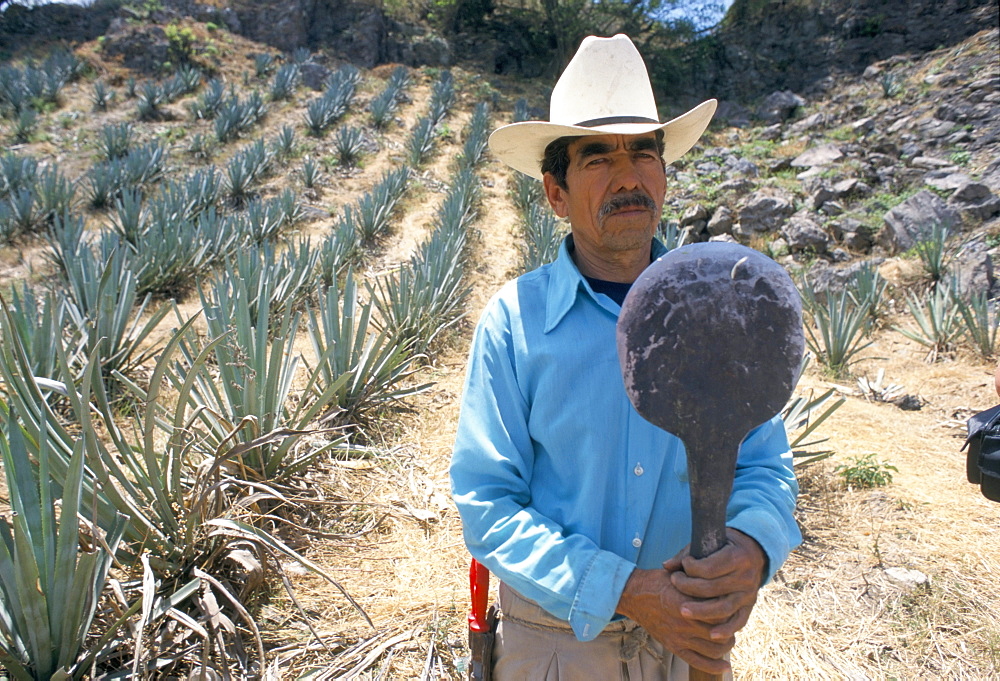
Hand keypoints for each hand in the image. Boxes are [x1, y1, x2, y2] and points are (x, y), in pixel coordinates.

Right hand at [616, 529, 765, 673]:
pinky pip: (698, 662)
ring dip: (725, 645)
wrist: (634, 596)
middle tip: (732, 623)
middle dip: (730, 628)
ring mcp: (679, 637)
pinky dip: (714, 666)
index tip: (732, 605)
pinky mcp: (674, 646)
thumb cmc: (657, 582)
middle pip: (720, 631)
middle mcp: (684, 622)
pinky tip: (725, 665)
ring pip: (713, 648)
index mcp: (686, 602)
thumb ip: (698, 582)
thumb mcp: (679, 575)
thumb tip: (721, 581)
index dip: (729, 609)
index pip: (718, 610)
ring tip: (728, 639)